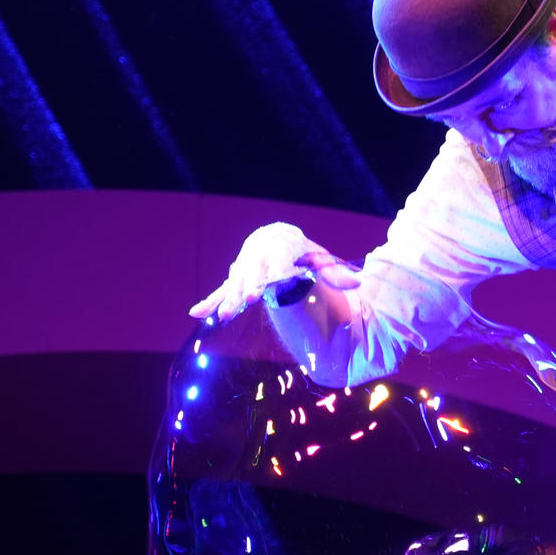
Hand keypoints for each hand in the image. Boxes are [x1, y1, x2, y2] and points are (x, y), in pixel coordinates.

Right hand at [188, 222, 362, 324]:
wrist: (275, 240)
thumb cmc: (301, 253)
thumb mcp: (320, 260)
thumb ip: (336, 273)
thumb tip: (359, 282)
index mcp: (283, 249)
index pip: (281, 261)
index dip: (280, 271)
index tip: (278, 280)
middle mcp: (261, 259)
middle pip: (255, 272)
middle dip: (251, 285)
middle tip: (250, 298)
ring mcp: (246, 270)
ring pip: (236, 283)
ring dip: (230, 298)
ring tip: (225, 314)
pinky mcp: (236, 281)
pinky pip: (222, 291)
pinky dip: (210, 301)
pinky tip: (196, 313)